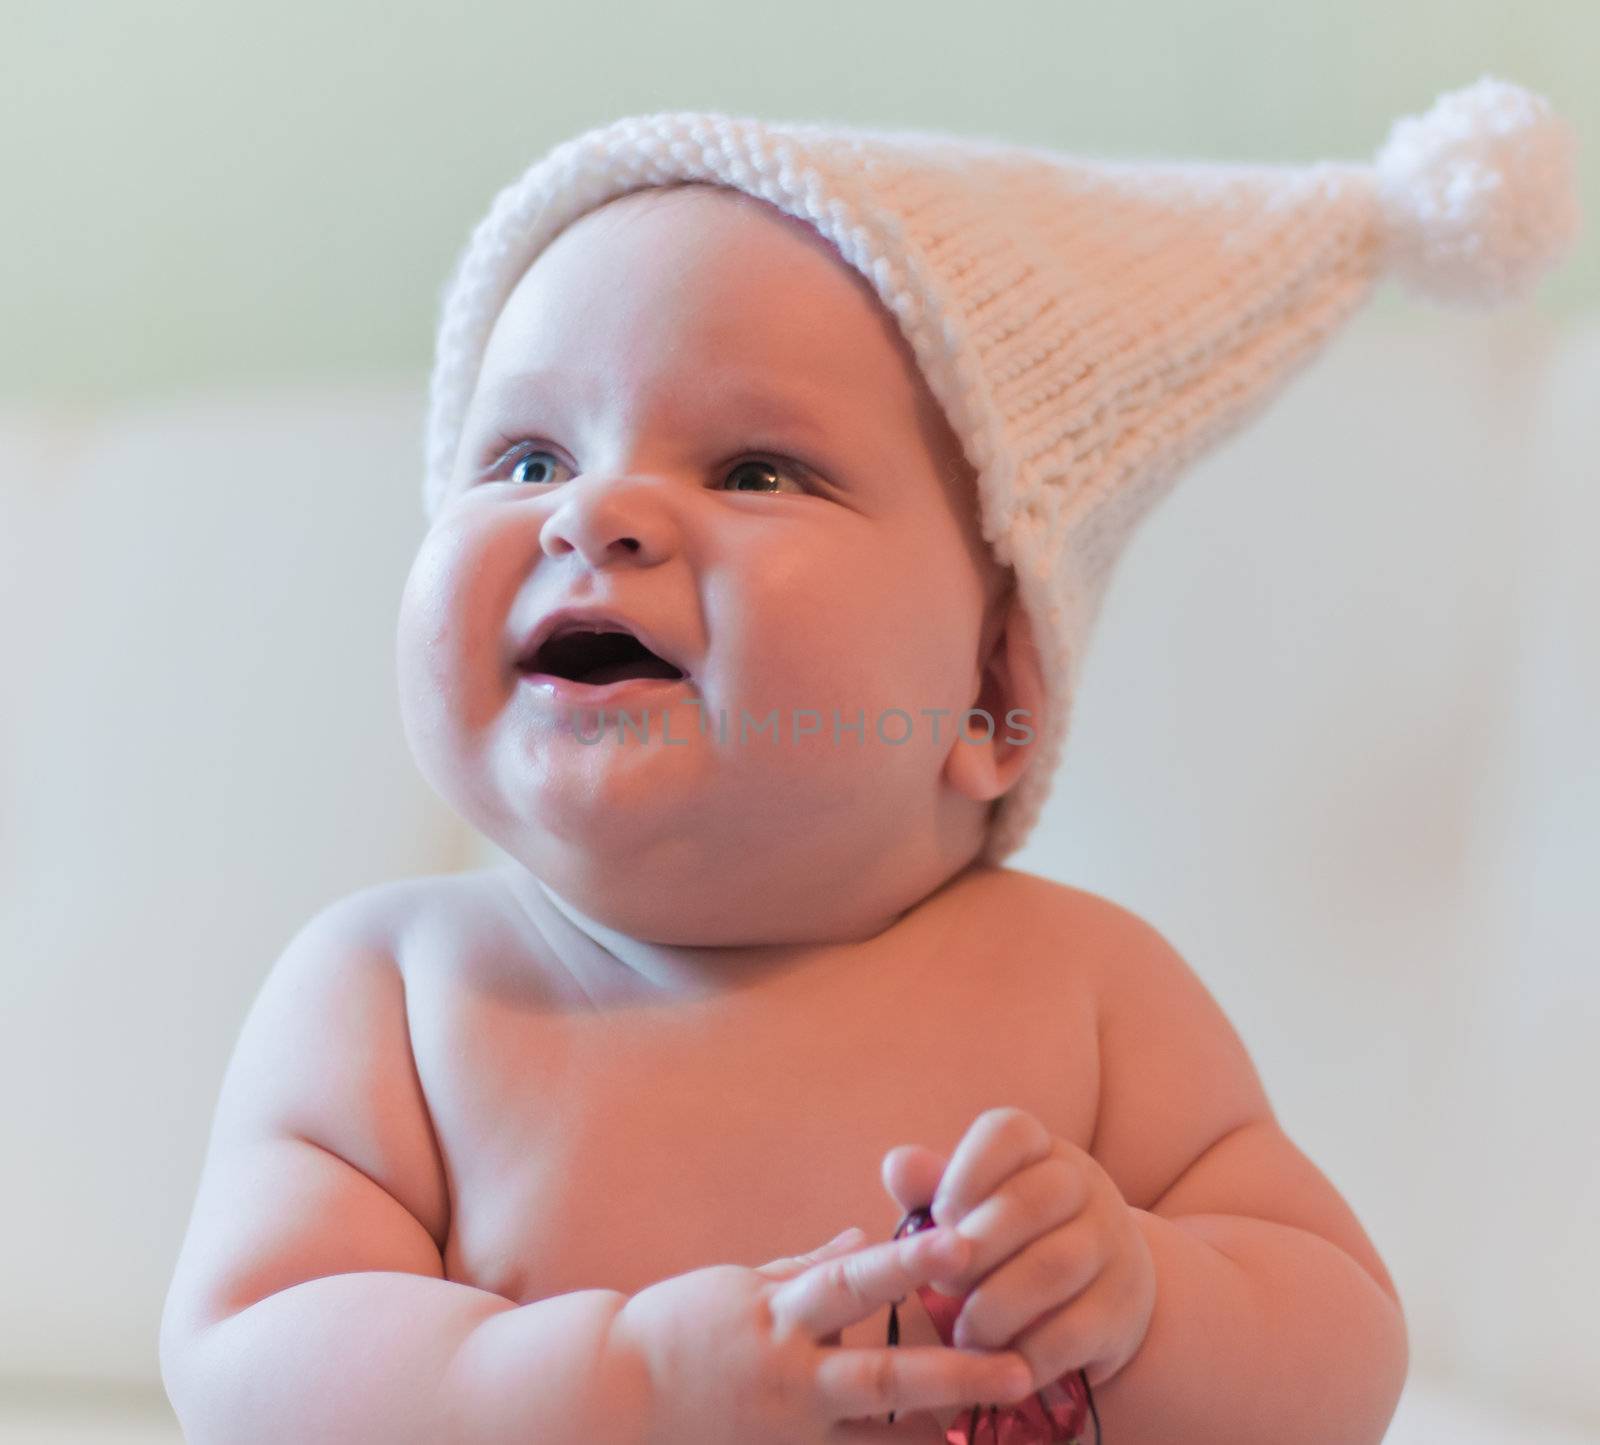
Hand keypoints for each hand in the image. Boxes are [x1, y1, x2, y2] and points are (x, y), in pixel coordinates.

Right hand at [606, 1224, 1036, 1443]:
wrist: (612, 1400)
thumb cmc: (679, 1329)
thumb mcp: (741, 1284)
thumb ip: (806, 1267)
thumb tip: (862, 1239)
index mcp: (779, 1315)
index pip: (857, 1282)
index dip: (913, 1261)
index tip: (966, 1241)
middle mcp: (790, 1378)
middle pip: (886, 1377)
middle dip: (957, 1373)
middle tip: (1021, 1367)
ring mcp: (789, 1434)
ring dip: (937, 1440)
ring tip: (994, 1438)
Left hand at [884, 1106, 1155, 1392]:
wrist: (1096, 1288)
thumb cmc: (1007, 1238)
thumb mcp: (969, 1205)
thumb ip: (929, 1187)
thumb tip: (897, 1166)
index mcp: (1039, 1147)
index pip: (1007, 1132)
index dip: (963, 1176)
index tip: (938, 1219)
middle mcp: (1084, 1184)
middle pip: (1030, 1203)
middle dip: (973, 1250)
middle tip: (942, 1284)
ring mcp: (1111, 1244)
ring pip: (1054, 1267)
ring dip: (995, 1307)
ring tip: (964, 1332)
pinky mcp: (1122, 1308)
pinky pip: (1073, 1330)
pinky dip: (1025, 1352)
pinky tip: (998, 1362)